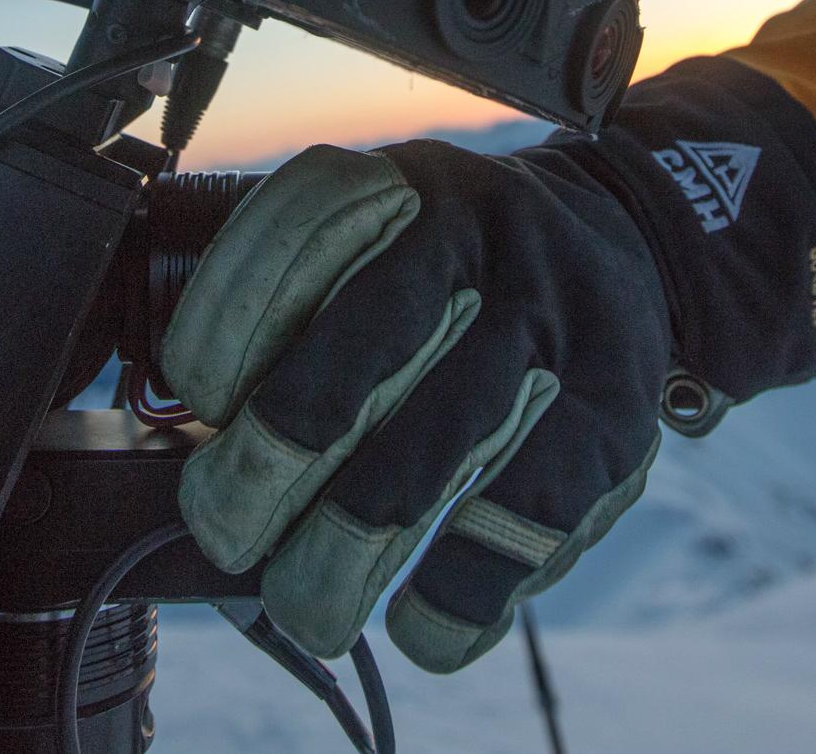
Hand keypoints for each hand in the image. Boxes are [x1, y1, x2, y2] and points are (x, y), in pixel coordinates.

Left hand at [161, 55, 815, 671]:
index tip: (195, 394)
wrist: (627, 243)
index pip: (308, 220)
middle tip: (223, 528)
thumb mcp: (388, 233)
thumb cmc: (462, 268)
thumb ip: (301, 303)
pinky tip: (421, 628)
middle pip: (371, 335)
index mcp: (405, 187)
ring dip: (353, 541)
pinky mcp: (614, 409)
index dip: (235, 311)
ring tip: (305, 607)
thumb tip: (188, 437)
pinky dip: (464, 586)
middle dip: (276, 449)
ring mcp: (554, 320)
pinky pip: (533, 511)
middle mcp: (482, 236)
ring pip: (443, 438)